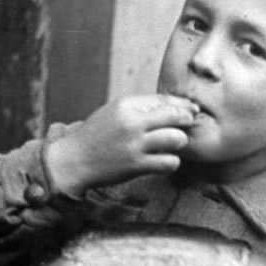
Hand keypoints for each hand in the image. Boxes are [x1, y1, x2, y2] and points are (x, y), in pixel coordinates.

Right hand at [44, 95, 197, 194]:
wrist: (74, 161)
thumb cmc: (95, 136)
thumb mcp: (113, 112)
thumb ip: (139, 108)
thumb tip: (171, 106)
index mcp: (126, 105)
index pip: (164, 100)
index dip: (182, 105)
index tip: (191, 110)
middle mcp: (132, 122)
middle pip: (175, 116)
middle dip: (187, 121)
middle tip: (188, 127)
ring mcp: (135, 145)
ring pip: (176, 139)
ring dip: (180, 142)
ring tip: (174, 146)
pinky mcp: (136, 165)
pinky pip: (169, 162)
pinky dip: (172, 162)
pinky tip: (165, 161)